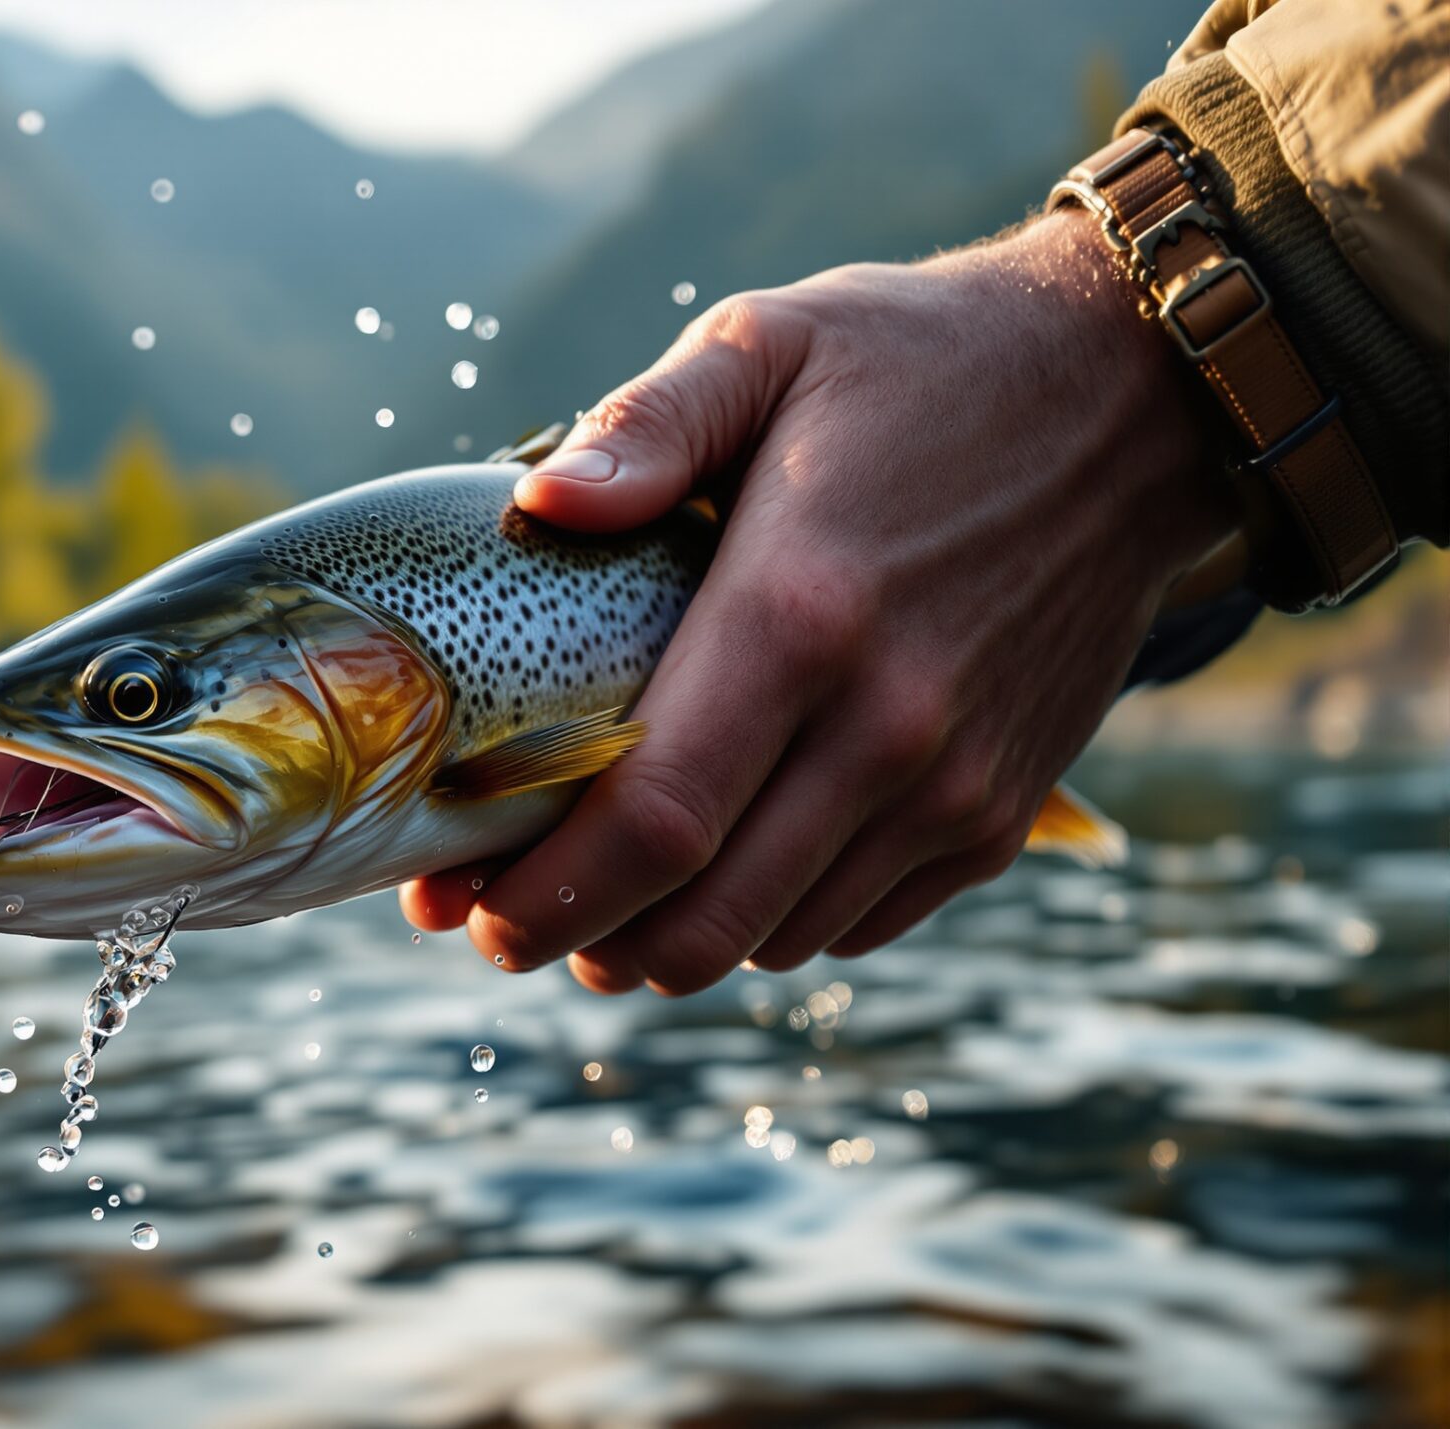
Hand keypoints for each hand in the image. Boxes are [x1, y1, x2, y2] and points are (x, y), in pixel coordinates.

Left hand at [401, 212, 1238, 993]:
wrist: (1141, 399)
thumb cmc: (923, 362)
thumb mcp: (770, 341)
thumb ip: (646, 426)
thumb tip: (541, 503)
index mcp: (799, 612)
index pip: (654, 818)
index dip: (550, 890)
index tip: (474, 908)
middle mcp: (885, 722)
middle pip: (704, 912)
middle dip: (585, 942)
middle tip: (510, 926)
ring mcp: (953, 779)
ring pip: (776, 934)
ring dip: (669, 947)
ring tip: (597, 909)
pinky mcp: (1001, 808)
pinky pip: (858, 920)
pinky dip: (770, 924)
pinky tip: (716, 877)